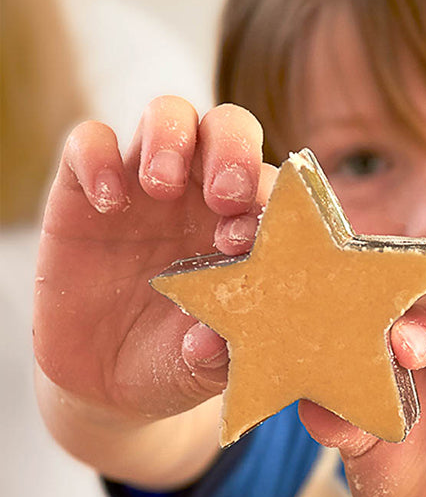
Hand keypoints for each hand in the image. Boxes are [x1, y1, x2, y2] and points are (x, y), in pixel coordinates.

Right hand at [34, 97, 270, 420]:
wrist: (110, 382)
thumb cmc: (176, 360)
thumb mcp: (202, 367)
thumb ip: (217, 356)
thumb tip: (214, 341)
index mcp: (244, 226)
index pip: (267, 184)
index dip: (264, 199)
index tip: (245, 238)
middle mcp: (201, 194)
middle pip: (227, 127)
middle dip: (231, 148)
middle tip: (222, 193)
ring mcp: (144, 185)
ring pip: (168, 114)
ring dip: (171, 137)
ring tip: (162, 185)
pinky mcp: (85, 190)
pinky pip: (88, 142)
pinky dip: (96, 156)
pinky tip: (108, 202)